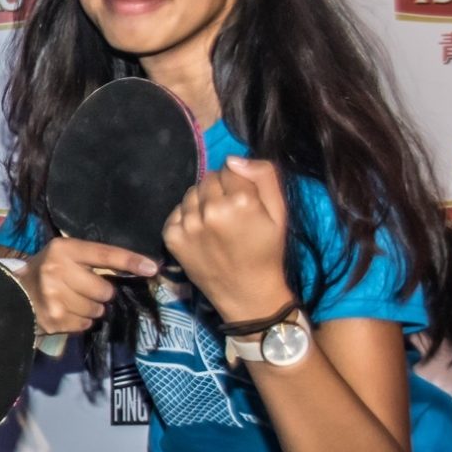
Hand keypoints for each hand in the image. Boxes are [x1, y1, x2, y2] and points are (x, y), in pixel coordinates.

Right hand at [19, 238, 158, 334]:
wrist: (11, 294)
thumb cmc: (46, 271)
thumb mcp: (64, 255)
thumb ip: (94, 260)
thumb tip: (141, 269)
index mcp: (63, 249)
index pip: (104, 254)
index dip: (130, 261)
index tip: (152, 268)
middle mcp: (57, 271)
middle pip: (104, 290)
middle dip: (100, 293)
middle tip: (84, 289)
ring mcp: (54, 297)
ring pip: (97, 309)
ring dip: (90, 308)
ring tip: (71, 301)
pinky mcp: (54, 319)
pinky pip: (85, 324)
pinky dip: (80, 321)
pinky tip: (65, 312)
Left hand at [163, 156, 291, 322]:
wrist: (247, 293)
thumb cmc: (268, 251)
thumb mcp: (279, 212)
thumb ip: (264, 176)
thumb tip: (232, 159)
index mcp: (241, 201)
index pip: (230, 169)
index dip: (238, 183)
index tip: (244, 202)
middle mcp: (211, 209)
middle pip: (208, 180)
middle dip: (219, 191)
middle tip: (230, 215)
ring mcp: (188, 224)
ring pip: (191, 194)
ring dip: (202, 203)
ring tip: (216, 224)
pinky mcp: (172, 237)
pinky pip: (177, 212)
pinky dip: (187, 218)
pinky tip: (202, 233)